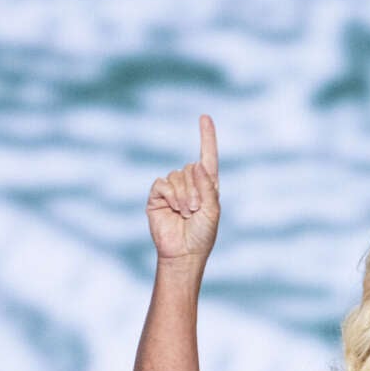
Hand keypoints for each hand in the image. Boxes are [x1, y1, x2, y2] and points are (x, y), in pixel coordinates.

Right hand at [146, 115, 220, 261]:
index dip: (206, 137)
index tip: (204, 117)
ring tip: (186, 213)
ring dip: (184, 195)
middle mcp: (190, 183)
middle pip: (191, 168)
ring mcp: (172, 189)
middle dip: (195, 190)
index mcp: (207, 184)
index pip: (208, 156)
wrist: (183, 253)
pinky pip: (162, 183)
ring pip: (177, 176)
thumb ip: (207, 187)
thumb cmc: (202, 235)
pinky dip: (170, 195)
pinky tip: (174, 209)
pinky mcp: (157, 195)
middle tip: (195, 210)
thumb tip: (197, 164)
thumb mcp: (212, 211)